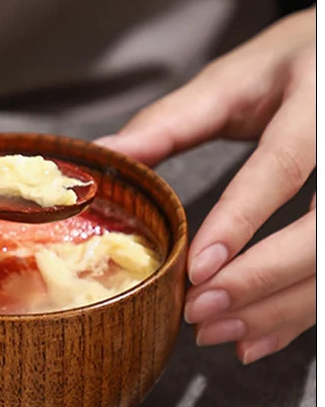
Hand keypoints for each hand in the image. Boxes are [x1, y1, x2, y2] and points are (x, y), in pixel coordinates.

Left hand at [96, 7, 315, 363]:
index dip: (242, 220)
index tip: (198, 267)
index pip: (284, 166)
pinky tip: (254, 338)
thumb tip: (104, 155)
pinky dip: (297, 315)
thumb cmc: (290, 68)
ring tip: (216, 331)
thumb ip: (171, 121)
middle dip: (262, 279)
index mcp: (317, 98)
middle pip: (324, 229)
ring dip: (279, 308)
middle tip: (200, 310)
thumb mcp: (233, 81)